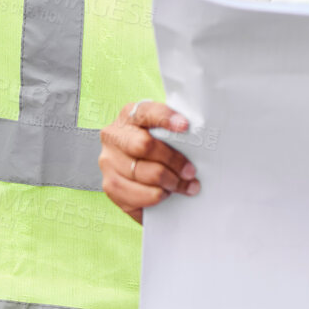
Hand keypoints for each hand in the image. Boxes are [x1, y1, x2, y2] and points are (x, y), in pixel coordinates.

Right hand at [99, 99, 199, 224]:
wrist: (136, 165)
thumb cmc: (158, 145)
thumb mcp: (163, 131)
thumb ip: (175, 130)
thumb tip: (199, 137)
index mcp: (129, 115)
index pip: (146, 112)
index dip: (166, 118)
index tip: (185, 126)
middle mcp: (114, 136)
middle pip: (144, 145)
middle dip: (173, 160)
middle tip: (191, 171)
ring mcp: (108, 162)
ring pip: (143, 173)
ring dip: (170, 182)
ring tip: (185, 185)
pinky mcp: (109, 186)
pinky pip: (137, 196)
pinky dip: (156, 196)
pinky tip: (166, 193)